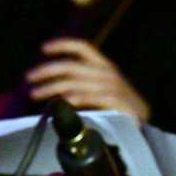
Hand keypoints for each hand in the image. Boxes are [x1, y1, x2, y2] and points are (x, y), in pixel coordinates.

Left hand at [25, 37, 150, 124]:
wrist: (146, 130)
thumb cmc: (119, 112)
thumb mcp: (101, 94)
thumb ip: (82, 87)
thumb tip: (51, 87)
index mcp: (105, 67)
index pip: (84, 48)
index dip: (63, 45)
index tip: (44, 48)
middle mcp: (108, 73)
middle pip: (72, 66)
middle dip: (47, 70)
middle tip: (30, 77)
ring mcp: (114, 87)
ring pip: (76, 82)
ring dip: (52, 87)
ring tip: (35, 94)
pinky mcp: (118, 102)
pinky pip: (90, 97)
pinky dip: (73, 98)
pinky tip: (61, 102)